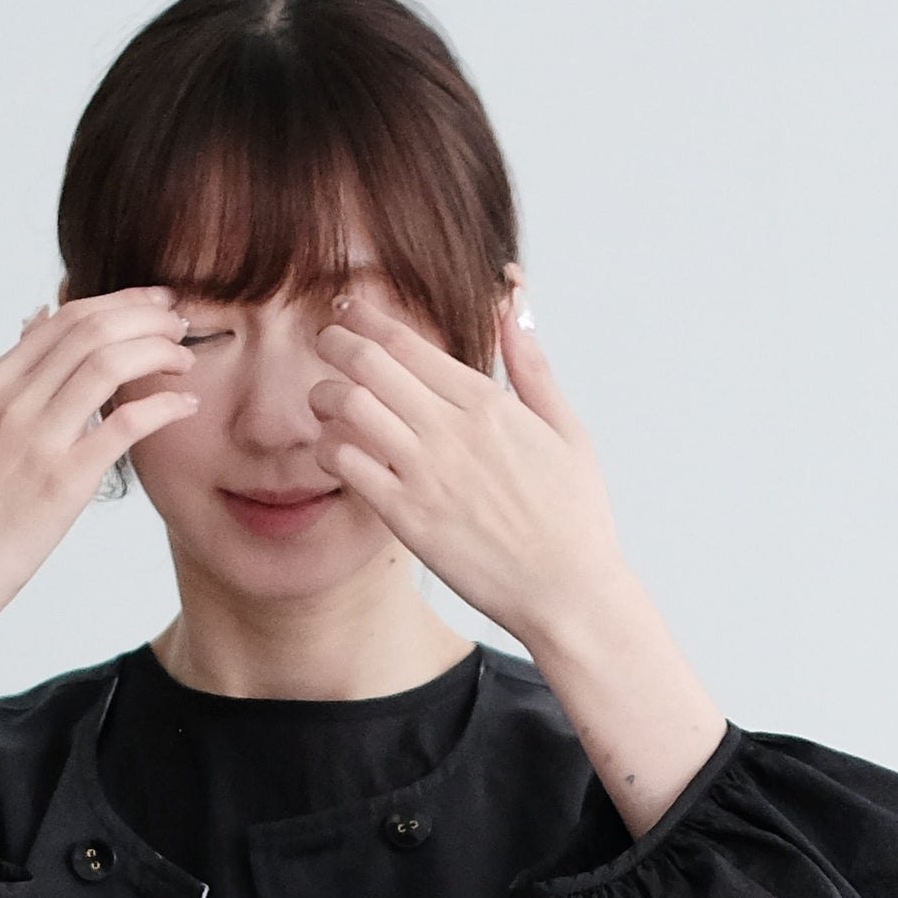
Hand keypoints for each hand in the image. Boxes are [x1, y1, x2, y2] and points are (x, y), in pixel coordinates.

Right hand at [0, 289, 194, 626]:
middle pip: (90, 329)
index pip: (62, 320)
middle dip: (145, 315)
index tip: (150, 304)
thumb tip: (36, 321)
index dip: (117, 303)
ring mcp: (37, 439)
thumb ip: (7, 380)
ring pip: (109, 363)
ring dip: (158, 350)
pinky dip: (163, 406)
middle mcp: (11, 402)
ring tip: (184, 357)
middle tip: (180, 321)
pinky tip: (184, 405)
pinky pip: (125, 425)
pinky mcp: (63, 482)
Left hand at [310, 304, 727, 833]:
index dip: (368, 318)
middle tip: (325, 341)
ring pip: (349, 407)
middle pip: (370, 363)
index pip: (409, 342)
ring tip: (324, 399)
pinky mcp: (407, 517)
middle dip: (336, 342)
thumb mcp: (566, 429)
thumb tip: (515, 307)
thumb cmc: (573, 516)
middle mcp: (451, 430)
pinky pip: (347, 466)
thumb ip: (532, 366)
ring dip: (325, 394)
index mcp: (488, 403)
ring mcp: (426, 473)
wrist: (569, 590)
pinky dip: (328, 448)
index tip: (349, 310)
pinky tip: (333, 451)